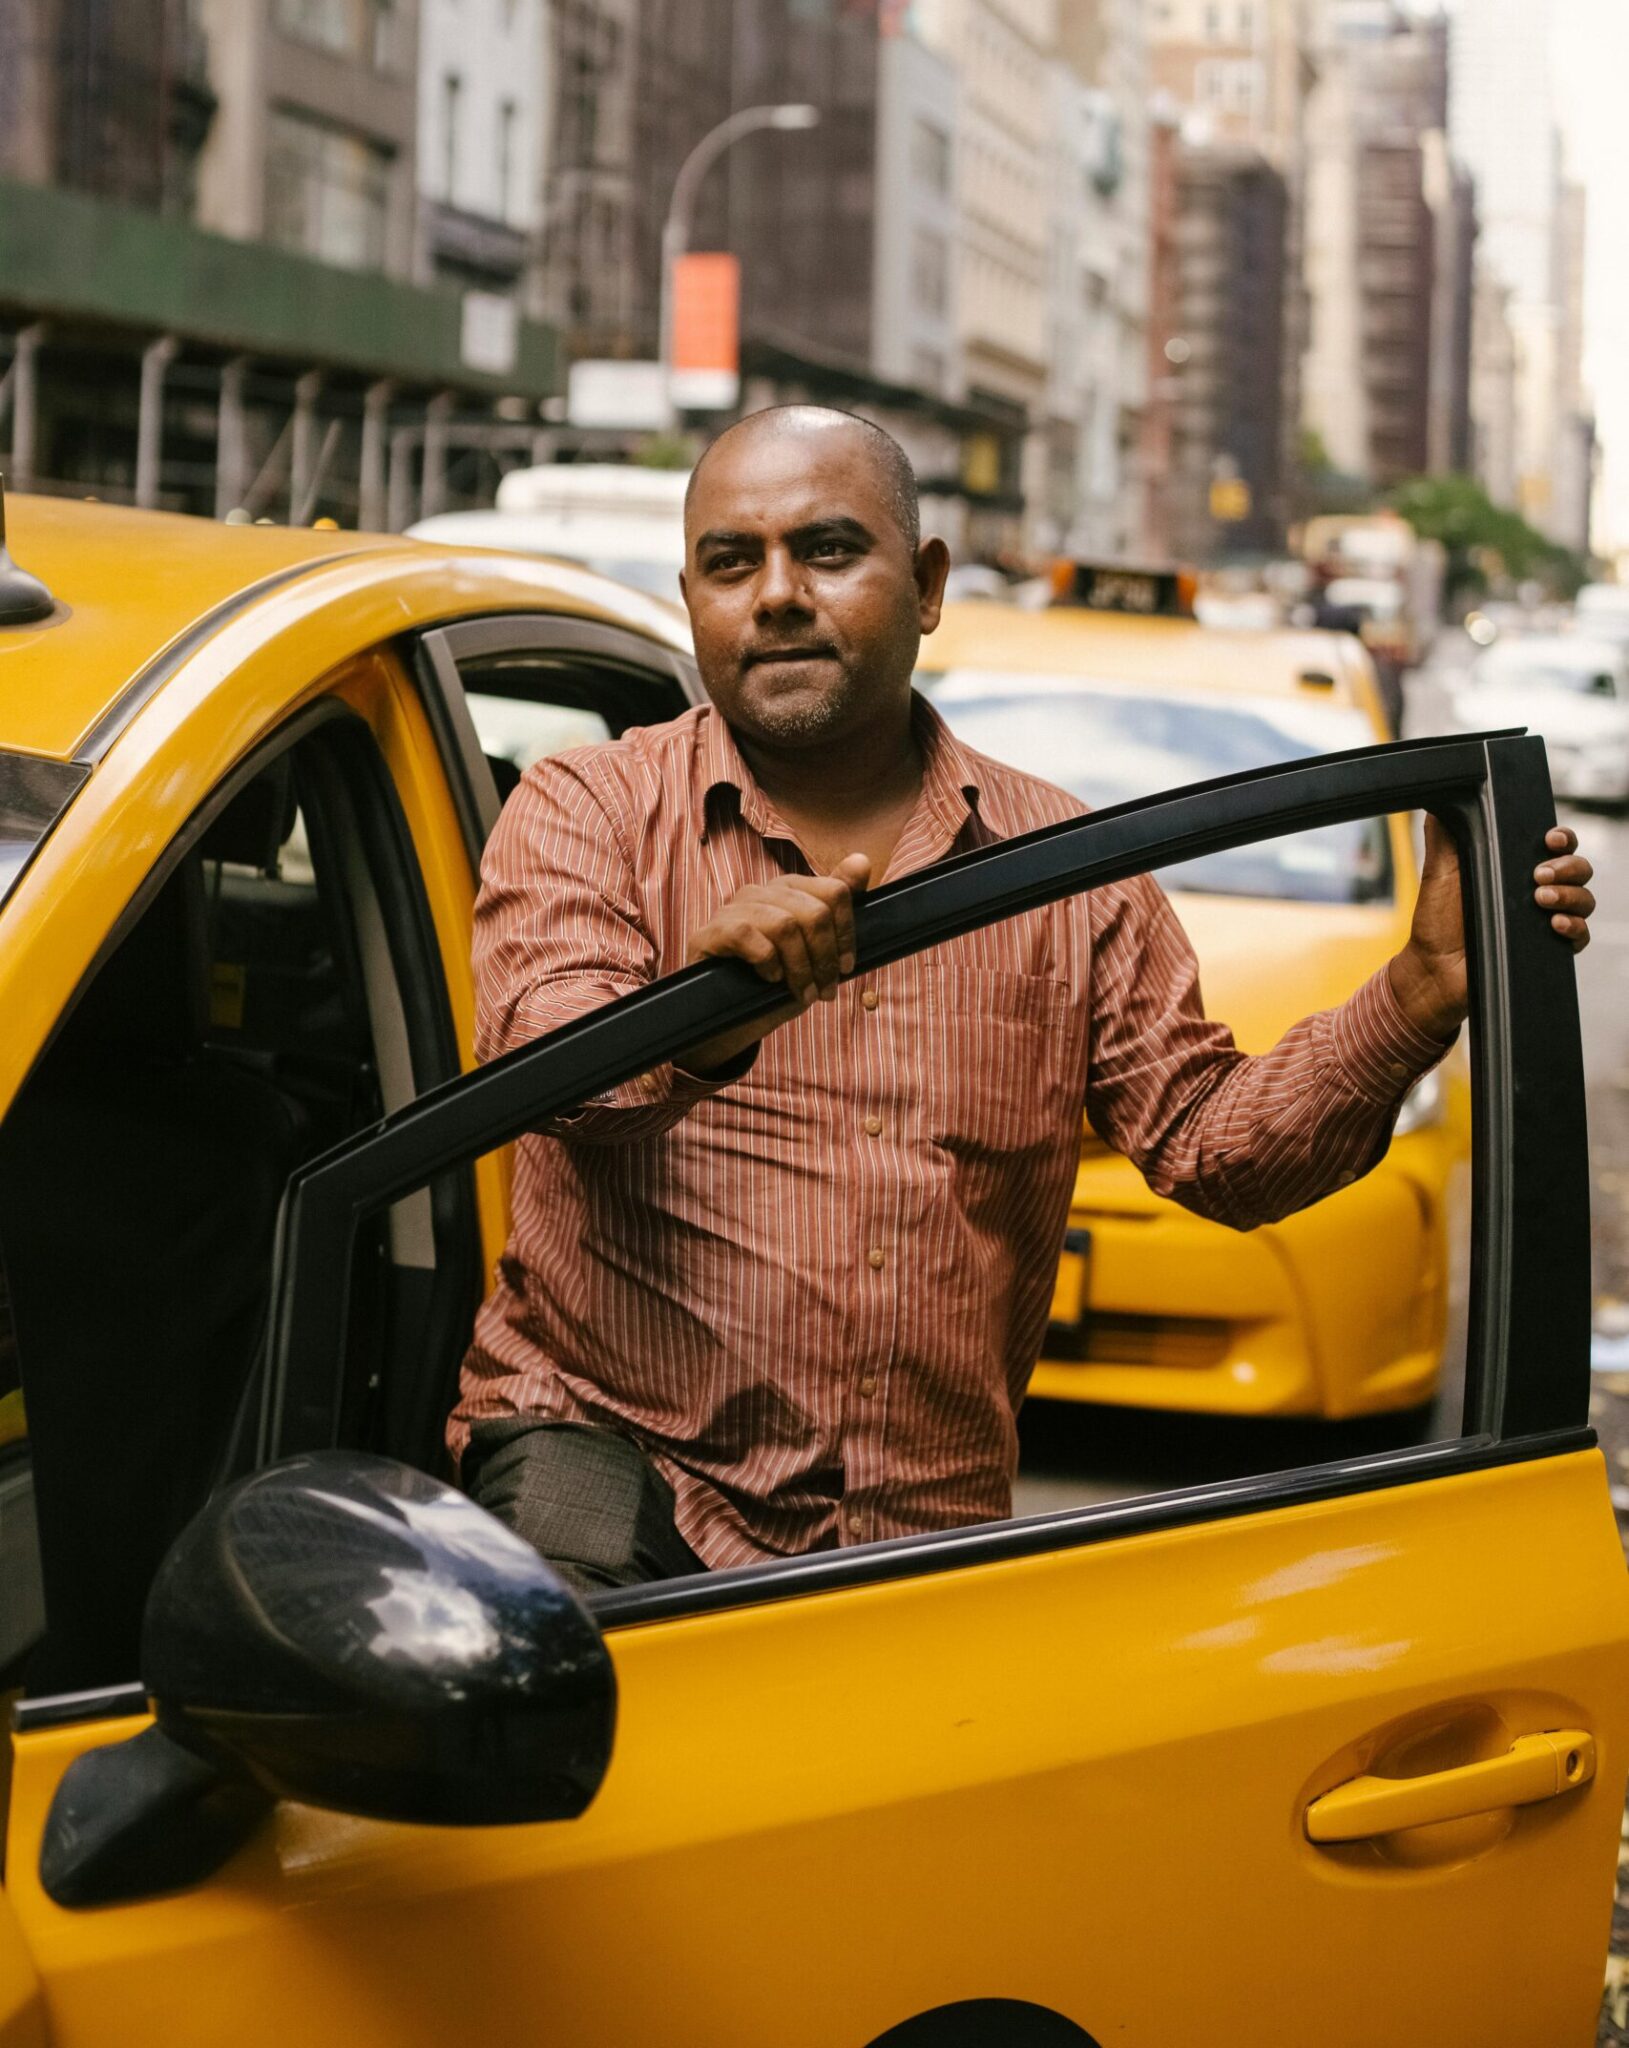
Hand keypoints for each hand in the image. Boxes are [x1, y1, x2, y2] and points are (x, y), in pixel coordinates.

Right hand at [678, 854, 870, 1074]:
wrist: (727, 1017)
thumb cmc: (774, 982)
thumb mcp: (814, 951)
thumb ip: (837, 908)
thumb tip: (862, 861)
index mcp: (791, 890)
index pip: (835, 891)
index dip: (847, 933)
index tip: (847, 968)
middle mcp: (763, 891)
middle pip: (815, 912)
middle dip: (825, 957)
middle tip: (824, 991)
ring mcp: (735, 908)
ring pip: (785, 925)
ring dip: (800, 968)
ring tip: (802, 993)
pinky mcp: (712, 931)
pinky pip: (747, 934)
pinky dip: (766, 961)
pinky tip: (770, 979)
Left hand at [1387, 818, 1595, 1041]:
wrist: (1434, 969)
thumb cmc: (1437, 921)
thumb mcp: (1439, 872)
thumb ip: (1446, 835)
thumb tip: (1445, 800)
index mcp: (1515, 868)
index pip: (1556, 846)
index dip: (1562, 839)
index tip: (1549, 840)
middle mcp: (1536, 891)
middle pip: (1579, 868)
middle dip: (1567, 867)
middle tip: (1539, 876)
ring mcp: (1545, 919)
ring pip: (1585, 899)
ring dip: (1571, 896)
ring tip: (1541, 900)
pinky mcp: (1547, 948)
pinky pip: (1580, 935)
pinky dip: (1575, 928)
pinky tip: (1555, 925)